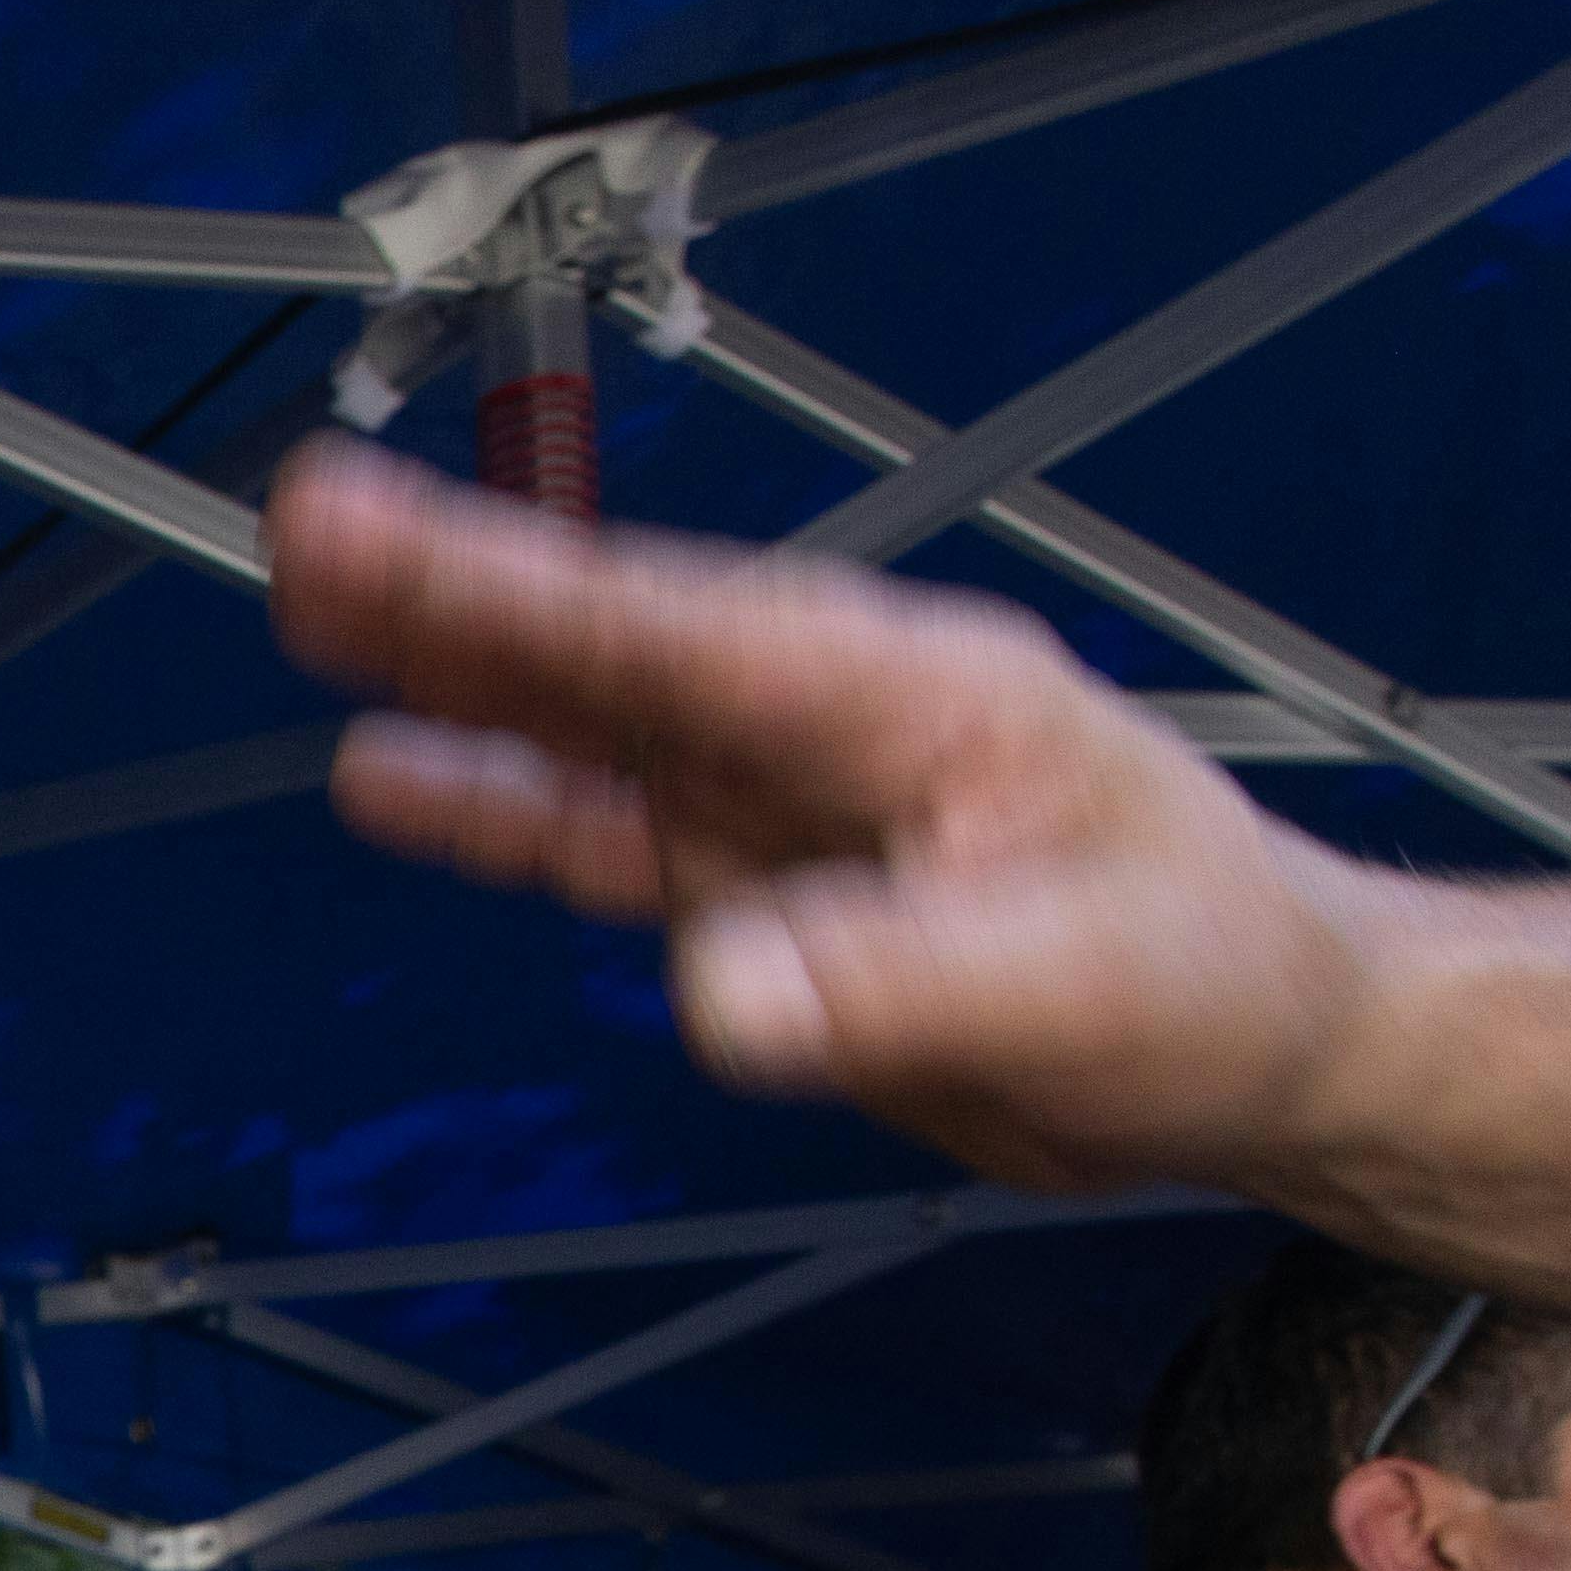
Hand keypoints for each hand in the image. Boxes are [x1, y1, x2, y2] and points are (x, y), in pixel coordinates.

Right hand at [266, 438, 1395, 1190]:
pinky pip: (602, 831)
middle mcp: (826, 725)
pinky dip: (501, 800)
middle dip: (461, 586)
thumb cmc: (1213, 983)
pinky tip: (398, 770)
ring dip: (457, 670)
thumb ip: (896, 978)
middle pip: (613, 644)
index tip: (387, 530)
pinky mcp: (761, 887)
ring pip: (590, 719)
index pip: (679, 634)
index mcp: (910, 697)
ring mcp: (784, 799)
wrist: (1259, 1047)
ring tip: (312, 611)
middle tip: (310, 523)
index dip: (521, 588)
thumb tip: (713, 988)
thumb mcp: (1081, 985)